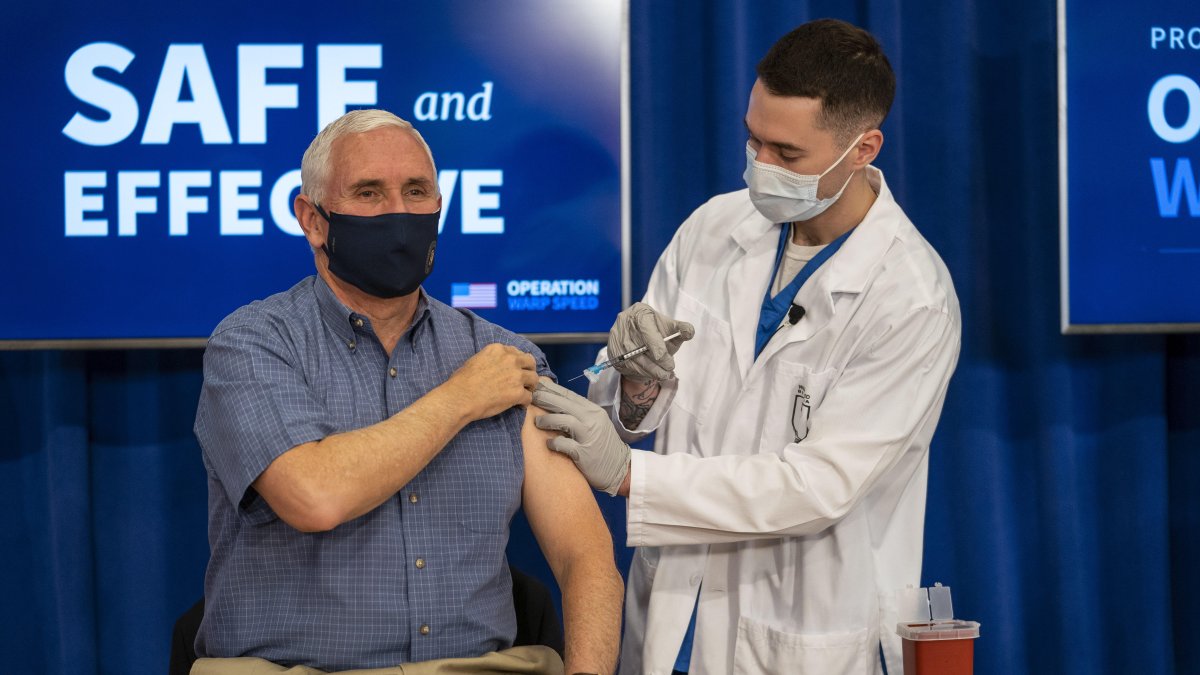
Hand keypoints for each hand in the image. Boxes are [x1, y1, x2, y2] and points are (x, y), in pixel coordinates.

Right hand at [446, 343, 538, 419]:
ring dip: (530, 386)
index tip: (516, 369)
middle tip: (525, 380)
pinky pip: (529, 397)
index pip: (517, 352)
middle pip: (530, 362)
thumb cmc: (462, 381)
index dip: (518, 362)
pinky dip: (525, 402)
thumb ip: (492, 359)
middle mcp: (510, 360)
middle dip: (529, 371)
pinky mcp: (518, 392)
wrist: (461, 397)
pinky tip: (519, 405)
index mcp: (499, 350)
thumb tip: (497, 365)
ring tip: (524, 392)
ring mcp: (516, 376)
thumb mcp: (476, 359)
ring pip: (534, 379)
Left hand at [532, 380, 630, 495]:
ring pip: (565, 421)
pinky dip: (554, 442)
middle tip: (531, 397)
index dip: (551, 389)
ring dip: (548, 420)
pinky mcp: (584, 453)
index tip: (536, 385)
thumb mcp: (594, 423)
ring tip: (537, 422)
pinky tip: (548, 443)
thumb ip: (577, 413)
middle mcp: (591, 420)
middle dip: (545, 399)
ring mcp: (589, 436)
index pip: (569, 395)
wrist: (619, 468)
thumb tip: (554, 402)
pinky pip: (565, 444)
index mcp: (592, 410)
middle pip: (564, 404)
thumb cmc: (602, 445)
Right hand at [607, 302, 694, 380]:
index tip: (663, 356)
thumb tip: (689, 331)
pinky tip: (652, 373)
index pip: (645, 326)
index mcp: (639, 311)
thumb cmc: (658, 333)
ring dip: (651, 370)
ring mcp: (616, 338)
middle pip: (639, 345)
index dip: (654, 343)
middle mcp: (624, 322)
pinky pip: (629, 366)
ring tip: (665, 374)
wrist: (640, 342)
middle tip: (670, 368)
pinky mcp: (613, 352)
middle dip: (657, 360)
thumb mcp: (670, 329)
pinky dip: (643, 372)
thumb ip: (681, 329)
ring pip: (634, 359)